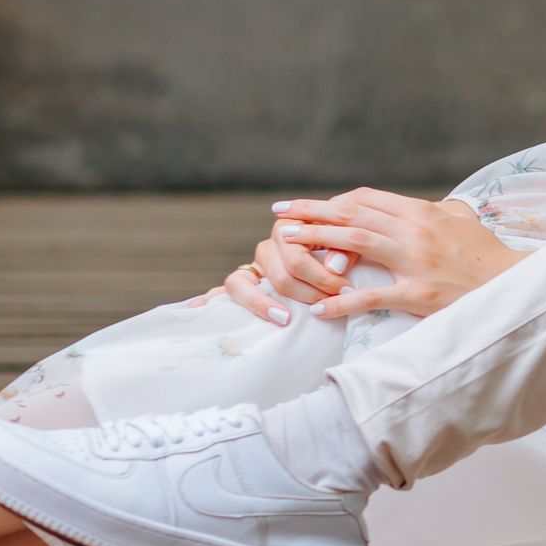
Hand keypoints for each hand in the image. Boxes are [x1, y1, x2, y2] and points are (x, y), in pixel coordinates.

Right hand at [185, 218, 353, 325]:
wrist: (341, 258)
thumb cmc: (346, 256)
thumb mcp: (349, 250)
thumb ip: (345, 253)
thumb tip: (336, 269)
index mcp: (293, 226)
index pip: (298, 254)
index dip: (322, 276)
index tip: (344, 292)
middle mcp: (270, 243)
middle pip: (279, 271)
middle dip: (306, 291)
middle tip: (330, 304)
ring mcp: (254, 263)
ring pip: (242, 282)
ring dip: (264, 304)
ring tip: (286, 319)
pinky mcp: (242, 282)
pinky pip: (221, 291)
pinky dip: (207, 300)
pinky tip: (195, 311)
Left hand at [260, 187, 529, 319]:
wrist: (514, 283)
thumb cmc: (488, 254)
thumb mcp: (465, 221)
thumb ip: (442, 210)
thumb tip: (432, 205)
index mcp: (423, 212)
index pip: (367, 199)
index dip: (334, 200)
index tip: (310, 205)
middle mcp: (415, 231)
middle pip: (353, 216)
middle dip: (313, 213)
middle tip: (282, 213)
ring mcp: (416, 262)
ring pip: (356, 245)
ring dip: (318, 241)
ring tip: (288, 241)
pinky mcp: (419, 293)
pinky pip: (373, 298)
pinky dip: (344, 303)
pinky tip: (321, 309)